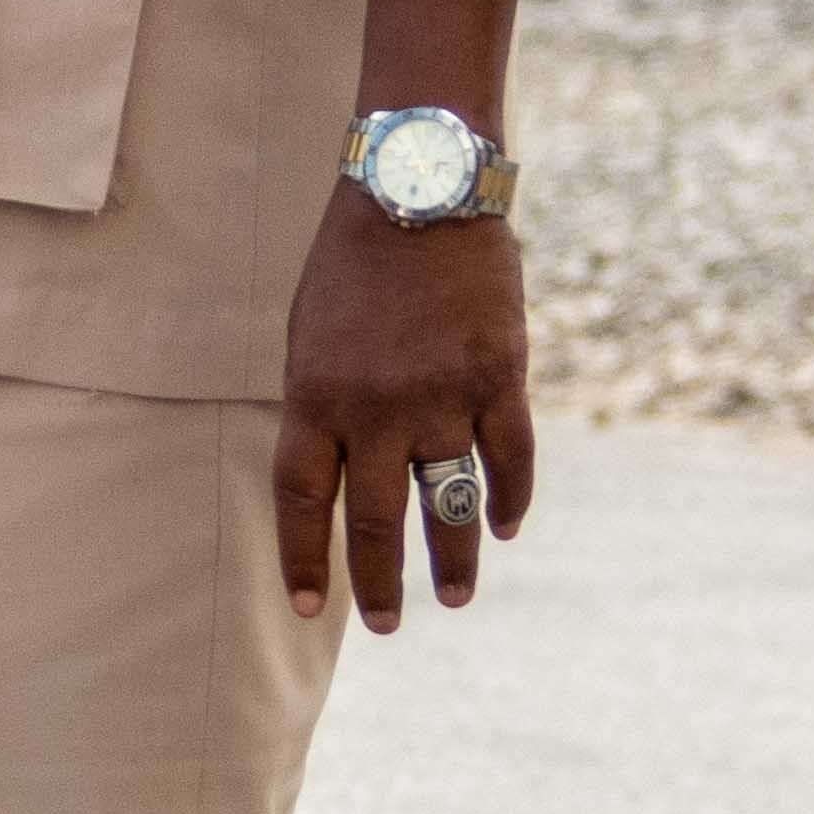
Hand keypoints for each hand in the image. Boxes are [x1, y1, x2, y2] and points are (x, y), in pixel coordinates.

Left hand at [272, 187, 532, 634]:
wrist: (420, 186)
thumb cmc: (354, 262)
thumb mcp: (310, 333)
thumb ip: (320, 406)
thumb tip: (337, 477)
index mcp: (315, 396)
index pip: (303, 501)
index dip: (304, 560)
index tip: (310, 609)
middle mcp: (375, 409)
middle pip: (377, 522)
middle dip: (381, 585)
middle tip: (387, 626)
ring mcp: (441, 395)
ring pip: (449, 502)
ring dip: (454, 559)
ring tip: (455, 597)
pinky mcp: (498, 376)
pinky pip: (509, 458)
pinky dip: (509, 499)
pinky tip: (506, 527)